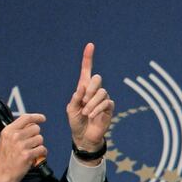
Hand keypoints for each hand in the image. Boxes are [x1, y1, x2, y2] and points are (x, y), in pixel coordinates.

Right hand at [0, 114, 46, 181]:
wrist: (0, 175)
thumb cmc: (4, 160)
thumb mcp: (5, 141)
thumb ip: (16, 131)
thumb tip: (32, 125)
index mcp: (8, 131)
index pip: (26, 118)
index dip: (36, 117)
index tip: (42, 118)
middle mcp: (14, 136)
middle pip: (36, 128)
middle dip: (36, 136)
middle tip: (30, 144)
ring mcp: (21, 146)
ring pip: (40, 139)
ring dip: (38, 145)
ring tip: (30, 151)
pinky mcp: (27, 155)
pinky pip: (42, 149)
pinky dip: (41, 154)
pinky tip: (35, 157)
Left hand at [66, 43, 113, 159]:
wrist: (83, 136)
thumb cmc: (76, 122)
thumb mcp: (71, 110)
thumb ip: (75, 98)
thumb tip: (82, 87)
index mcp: (83, 89)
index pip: (86, 70)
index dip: (88, 58)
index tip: (90, 45)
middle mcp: (94, 91)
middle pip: (97, 79)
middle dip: (90, 89)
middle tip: (83, 102)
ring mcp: (103, 98)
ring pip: (101, 92)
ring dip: (92, 103)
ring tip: (86, 113)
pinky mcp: (109, 107)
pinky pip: (106, 103)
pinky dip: (96, 109)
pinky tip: (91, 116)